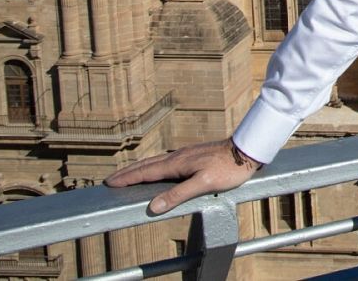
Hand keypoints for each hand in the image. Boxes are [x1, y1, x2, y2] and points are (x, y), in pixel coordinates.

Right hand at [105, 139, 260, 214]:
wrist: (247, 150)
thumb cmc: (228, 169)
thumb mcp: (204, 184)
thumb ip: (178, 195)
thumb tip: (153, 206)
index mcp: (177, 164)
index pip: (145, 172)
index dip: (127, 178)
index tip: (110, 183)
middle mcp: (177, 157)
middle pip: (146, 165)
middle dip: (128, 173)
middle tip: (111, 179)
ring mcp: (185, 155)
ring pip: (156, 161)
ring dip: (139, 168)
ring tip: (128, 174)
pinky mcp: (193, 155)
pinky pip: (166, 161)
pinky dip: (153, 166)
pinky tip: (157, 170)